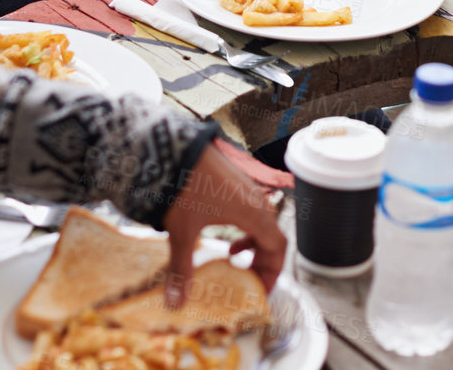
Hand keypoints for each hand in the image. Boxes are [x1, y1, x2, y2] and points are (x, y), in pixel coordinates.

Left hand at [161, 139, 285, 307]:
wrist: (173, 148)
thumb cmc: (183, 187)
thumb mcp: (182, 232)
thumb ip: (182, 269)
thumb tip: (175, 303)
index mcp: (253, 214)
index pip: (278, 248)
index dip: (273, 272)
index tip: (259, 290)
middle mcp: (256, 200)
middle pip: (273, 237)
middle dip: (263, 261)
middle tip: (247, 281)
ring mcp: (247, 189)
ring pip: (262, 223)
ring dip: (253, 244)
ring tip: (234, 257)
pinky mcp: (235, 182)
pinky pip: (252, 210)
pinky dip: (245, 228)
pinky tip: (224, 234)